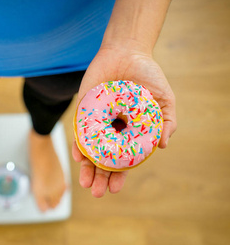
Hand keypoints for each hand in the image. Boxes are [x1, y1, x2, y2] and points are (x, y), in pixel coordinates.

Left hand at [73, 44, 176, 197]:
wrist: (127, 52)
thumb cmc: (147, 76)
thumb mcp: (163, 100)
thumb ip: (166, 122)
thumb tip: (163, 145)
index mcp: (128, 134)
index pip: (121, 160)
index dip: (118, 176)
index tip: (114, 189)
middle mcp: (110, 131)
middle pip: (102, 159)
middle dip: (99, 177)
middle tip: (97, 192)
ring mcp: (96, 122)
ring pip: (89, 149)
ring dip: (86, 167)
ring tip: (86, 182)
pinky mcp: (83, 111)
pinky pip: (79, 130)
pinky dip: (78, 143)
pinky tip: (79, 156)